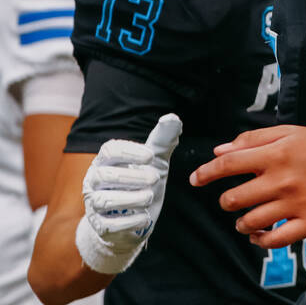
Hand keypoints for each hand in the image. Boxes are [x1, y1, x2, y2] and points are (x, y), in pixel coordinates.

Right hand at [76, 113, 181, 273]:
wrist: (133, 220)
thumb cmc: (142, 184)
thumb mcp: (155, 162)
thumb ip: (163, 141)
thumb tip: (172, 117)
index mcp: (106, 161)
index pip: (110, 150)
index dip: (130, 151)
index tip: (151, 156)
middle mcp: (94, 181)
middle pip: (104, 175)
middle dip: (132, 176)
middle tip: (155, 178)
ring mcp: (94, 205)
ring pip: (104, 200)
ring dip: (131, 198)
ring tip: (149, 196)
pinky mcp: (100, 226)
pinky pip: (110, 224)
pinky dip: (130, 221)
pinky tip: (145, 217)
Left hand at [189, 125, 305, 249]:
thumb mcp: (292, 132)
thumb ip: (254, 139)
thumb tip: (220, 151)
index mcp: (277, 153)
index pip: (229, 164)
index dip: (206, 173)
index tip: (196, 179)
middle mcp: (282, 179)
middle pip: (234, 198)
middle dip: (227, 202)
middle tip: (234, 200)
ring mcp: (295, 203)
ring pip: (250, 222)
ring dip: (242, 223)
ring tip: (248, 219)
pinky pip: (273, 240)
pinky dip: (260, 241)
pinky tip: (260, 235)